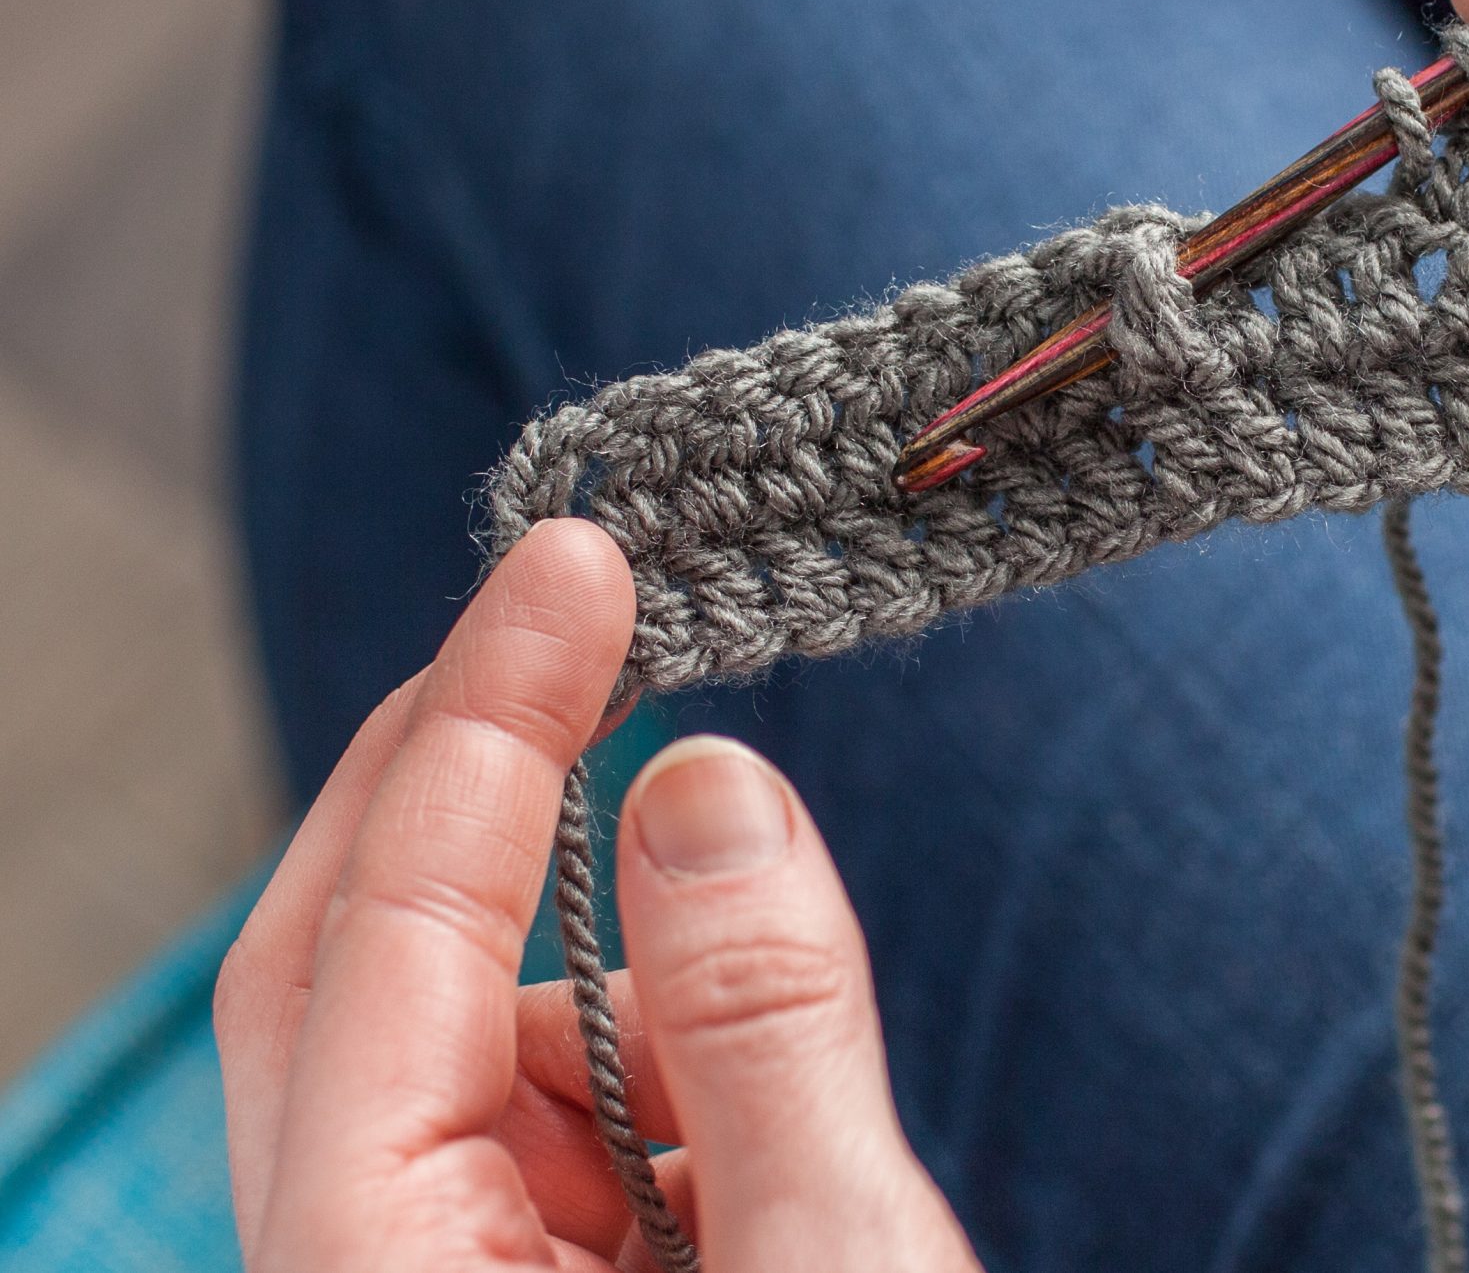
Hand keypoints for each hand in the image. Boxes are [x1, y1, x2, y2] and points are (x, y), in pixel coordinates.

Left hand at [215, 520, 976, 1271]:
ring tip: (807, 1114)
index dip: (486, 717)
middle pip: (348, 959)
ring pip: (479, 1042)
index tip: (576, 559)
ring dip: (630, 990)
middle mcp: (363, 1267)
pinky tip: (790, 1156)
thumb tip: (705, 782)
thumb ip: (761, 1026)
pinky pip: (557, 1125)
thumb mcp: (828, 1257)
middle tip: (581, 613)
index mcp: (375, 1266)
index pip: (392, 926)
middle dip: (470, 779)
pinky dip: (667, 1074)